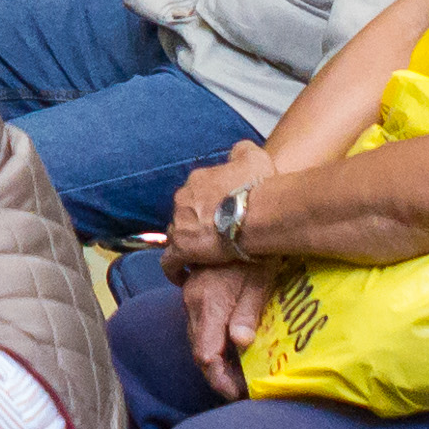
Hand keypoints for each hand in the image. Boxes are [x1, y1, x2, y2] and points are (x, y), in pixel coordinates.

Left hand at [161, 141, 273, 274]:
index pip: (196, 192)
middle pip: (184, 212)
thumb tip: (236, 152)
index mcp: (199, 180)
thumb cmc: (258, 188)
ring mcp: (180, 222)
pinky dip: (175, 268)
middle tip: (214, 236)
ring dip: (187, 243)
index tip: (219, 215)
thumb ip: (242, 152)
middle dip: (195, 223)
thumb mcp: (255, 158)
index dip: (207, 205)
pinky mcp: (182, 247)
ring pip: (177, 234)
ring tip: (203, 256)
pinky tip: (184, 275)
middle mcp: (184, 198)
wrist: (256, 213)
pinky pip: (170, 261)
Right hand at [183, 262, 276, 395]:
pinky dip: (211, 341)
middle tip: (243, 386)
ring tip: (238, 371)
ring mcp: (190, 295)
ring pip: (196, 338)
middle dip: (218, 374)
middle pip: (198, 351)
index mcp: (208, 305)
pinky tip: (229, 345)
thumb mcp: (259, 281)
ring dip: (214, 358)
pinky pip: (198, 324)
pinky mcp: (194, 290)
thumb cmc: (255, 251)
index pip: (205, 355)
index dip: (220, 379)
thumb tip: (241, 343)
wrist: (237, 218)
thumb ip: (248, 313)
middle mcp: (193, 303)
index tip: (239, 392)